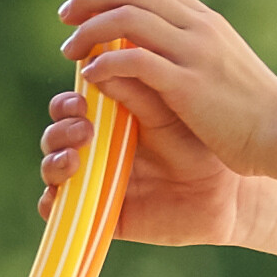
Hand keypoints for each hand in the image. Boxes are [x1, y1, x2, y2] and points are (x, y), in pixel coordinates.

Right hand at [36, 82, 244, 247]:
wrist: (226, 191)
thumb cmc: (199, 144)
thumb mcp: (167, 112)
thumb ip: (136, 89)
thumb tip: (97, 62)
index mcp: (110, 120)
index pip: (71, 107)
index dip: (67, 104)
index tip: (80, 101)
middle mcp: (96, 149)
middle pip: (56, 135)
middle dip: (60, 129)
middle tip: (83, 129)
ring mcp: (95, 183)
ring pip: (52, 168)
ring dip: (53, 161)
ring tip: (75, 160)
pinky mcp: (98, 215)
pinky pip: (60, 211)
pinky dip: (51, 204)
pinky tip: (59, 197)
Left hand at [53, 0, 276, 170]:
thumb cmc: (249, 108)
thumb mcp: (220, 64)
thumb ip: (188, 47)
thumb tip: (148, 41)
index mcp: (205, 21)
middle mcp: (198, 28)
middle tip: (65, 15)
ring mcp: (194, 54)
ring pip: (127, 20)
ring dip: (90, 31)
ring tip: (70, 51)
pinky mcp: (188, 86)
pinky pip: (136, 62)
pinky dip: (106, 63)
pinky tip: (91, 74)